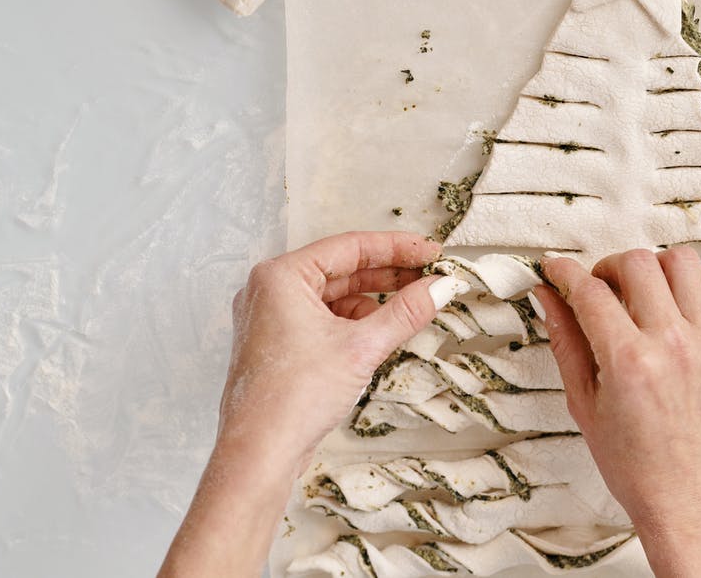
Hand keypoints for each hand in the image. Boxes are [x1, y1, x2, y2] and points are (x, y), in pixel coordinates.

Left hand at [160, 231, 465, 577]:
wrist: (260, 452)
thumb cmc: (292, 398)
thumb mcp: (362, 347)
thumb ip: (406, 312)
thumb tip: (441, 287)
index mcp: (281, 277)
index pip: (350, 247)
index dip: (397, 248)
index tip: (431, 252)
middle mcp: (270, 291)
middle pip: (342, 269)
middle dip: (388, 274)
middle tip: (430, 277)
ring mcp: (271, 318)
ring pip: (334, 296)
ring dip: (373, 300)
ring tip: (412, 306)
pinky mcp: (279, 345)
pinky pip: (323, 319)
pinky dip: (354, 322)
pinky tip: (382, 331)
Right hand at [533, 247, 700, 577]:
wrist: (687, 499)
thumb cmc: (632, 464)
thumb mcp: (583, 405)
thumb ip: (565, 342)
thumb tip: (546, 296)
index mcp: (627, 361)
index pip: (589, 290)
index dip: (564, 271)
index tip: (554, 268)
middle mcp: (671, 343)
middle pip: (637, 263)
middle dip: (606, 267)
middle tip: (596, 289)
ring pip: (683, 261)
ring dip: (654, 265)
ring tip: (639, 291)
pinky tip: (683, 296)